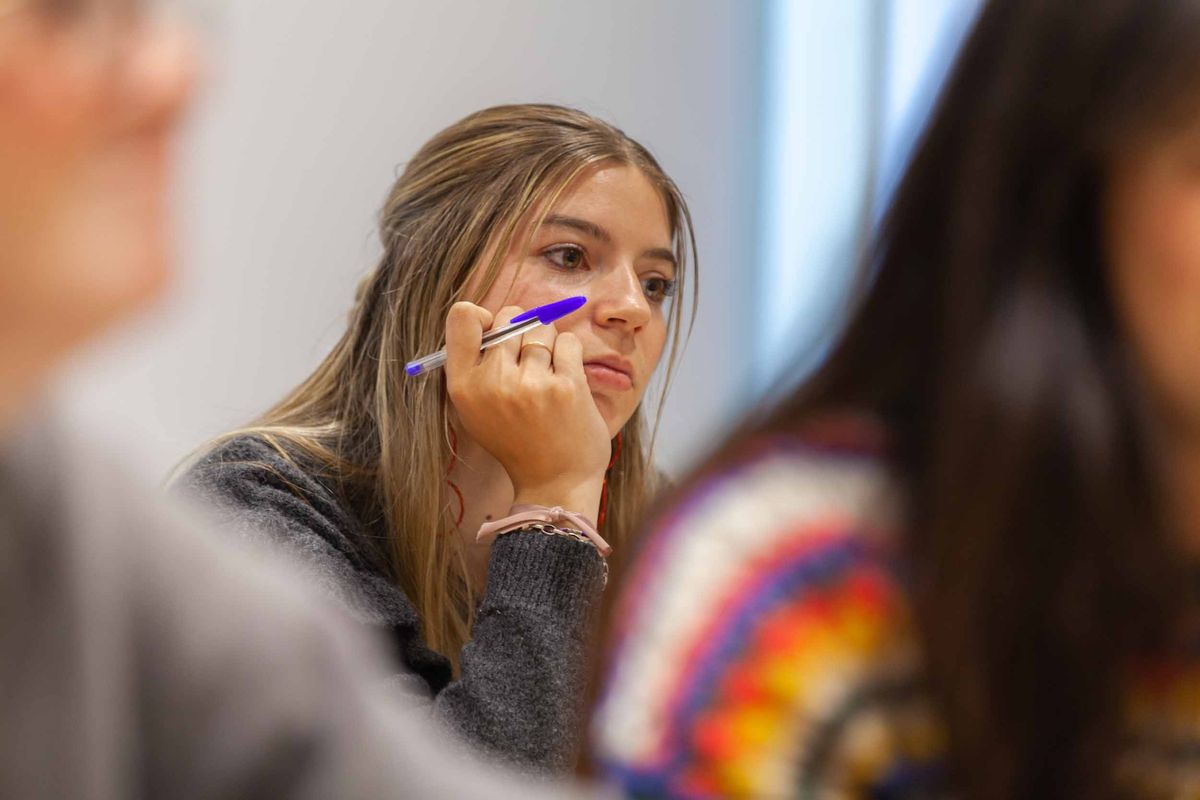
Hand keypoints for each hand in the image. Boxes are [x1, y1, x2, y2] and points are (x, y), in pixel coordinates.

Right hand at [444, 302, 609, 518]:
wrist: (555, 483)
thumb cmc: (517, 441)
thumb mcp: (476, 410)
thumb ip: (476, 367)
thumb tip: (492, 320)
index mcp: (463, 386)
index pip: (462, 316)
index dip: (484, 318)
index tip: (497, 336)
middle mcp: (493, 382)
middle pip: (510, 316)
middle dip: (523, 331)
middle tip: (529, 363)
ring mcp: (531, 383)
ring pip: (542, 327)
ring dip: (549, 344)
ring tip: (548, 376)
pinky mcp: (567, 385)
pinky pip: (568, 341)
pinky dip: (570, 355)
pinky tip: (566, 379)